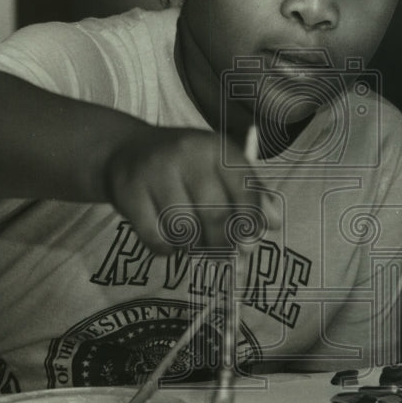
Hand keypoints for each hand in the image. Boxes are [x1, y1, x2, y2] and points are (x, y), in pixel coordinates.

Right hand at [104, 127, 279, 253]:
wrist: (126, 150)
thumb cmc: (184, 165)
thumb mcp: (218, 168)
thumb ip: (249, 193)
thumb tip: (275, 224)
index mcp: (216, 147)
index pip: (244, 190)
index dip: (250, 223)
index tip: (248, 245)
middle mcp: (187, 154)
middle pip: (215, 216)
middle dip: (222, 244)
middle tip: (221, 255)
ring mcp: (155, 171)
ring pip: (184, 230)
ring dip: (192, 246)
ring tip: (192, 242)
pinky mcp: (129, 192)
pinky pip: (156, 237)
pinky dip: (166, 249)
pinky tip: (169, 241)